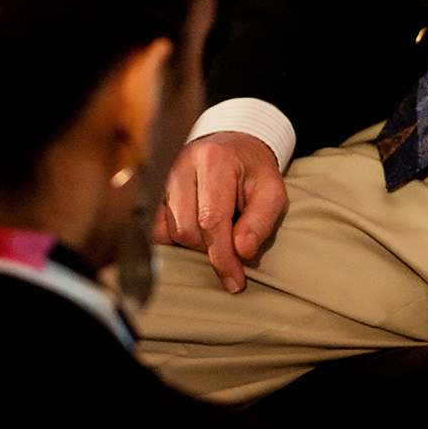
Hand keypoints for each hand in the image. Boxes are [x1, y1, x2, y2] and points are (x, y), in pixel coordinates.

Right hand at [152, 131, 288, 292]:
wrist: (235, 147)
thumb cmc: (254, 172)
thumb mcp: (272, 191)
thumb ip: (260, 220)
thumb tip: (242, 252)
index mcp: (214, 161)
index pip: (211, 220)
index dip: (222, 256)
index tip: (235, 282)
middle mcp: (181, 167)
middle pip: (185, 229)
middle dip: (208, 250)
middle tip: (231, 248)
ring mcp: (163, 180)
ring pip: (166, 233)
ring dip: (192, 246)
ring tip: (216, 235)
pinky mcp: (155, 193)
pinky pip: (156, 230)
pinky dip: (176, 241)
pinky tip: (197, 234)